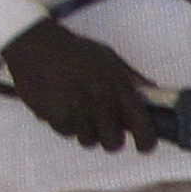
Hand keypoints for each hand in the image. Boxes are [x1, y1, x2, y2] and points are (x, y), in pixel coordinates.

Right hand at [0, 19, 159, 150]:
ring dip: (88, 131)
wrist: (36, 46)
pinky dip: (67, 124)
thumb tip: (154, 93)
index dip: (146, 142)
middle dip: (112, 139)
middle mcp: (99, 104)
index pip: (142, 129)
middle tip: (107, 127)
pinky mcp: (53, 118)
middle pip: (113, 145)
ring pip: (88, 141)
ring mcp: (75, 113)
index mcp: (118, 89)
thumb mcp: (110, 59)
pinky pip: (67, 133)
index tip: (144, 143)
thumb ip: (133, 79)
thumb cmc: (76, 52)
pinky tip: (64, 105)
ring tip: (82, 111)